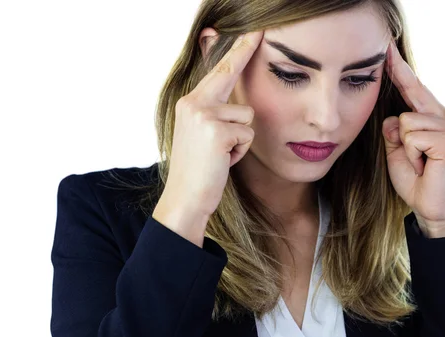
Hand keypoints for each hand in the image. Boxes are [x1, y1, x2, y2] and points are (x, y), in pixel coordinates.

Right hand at [158, 30, 262, 218]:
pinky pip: (247, 135)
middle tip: (259, 30)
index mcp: (190, 103)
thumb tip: (239, 103)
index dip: (236, 52)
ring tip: (221, 155)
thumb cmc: (199, 171)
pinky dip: (240, 152)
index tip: (251, 34)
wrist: (185, 198)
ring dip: (241, 140)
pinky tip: (222, 162)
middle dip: (244, 50)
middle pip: (230, 73)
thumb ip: (215, 114)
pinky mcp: (216, 131)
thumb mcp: (202, 136)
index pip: (218, 72)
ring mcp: (203, 115)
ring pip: (247, 116)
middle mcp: (193, 103)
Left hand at [381, 40, 444, 237]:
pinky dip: (411, 155)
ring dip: (405, 149)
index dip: (401, 71)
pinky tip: (424, 166)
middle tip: (415, 157)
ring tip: (419, 164)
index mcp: (433, 117)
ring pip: (405, 121)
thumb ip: (394, 130)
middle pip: (408, 101)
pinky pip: (411, 136)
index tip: (388, 50)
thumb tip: (393, 117)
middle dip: (401, 130)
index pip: (414, 89)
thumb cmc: (415, 180)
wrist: (430, 208)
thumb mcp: (397, 151)